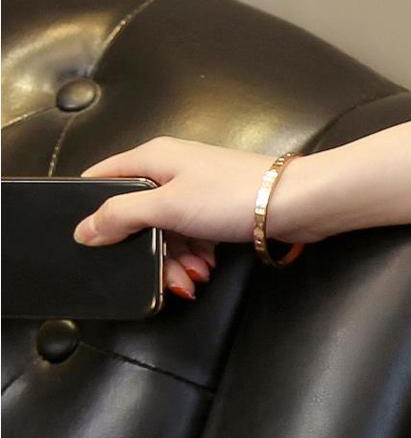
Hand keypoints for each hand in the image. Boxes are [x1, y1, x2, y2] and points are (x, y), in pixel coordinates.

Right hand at [72, 138, 287, 300]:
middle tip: (164, 277)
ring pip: (167, 231)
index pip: (105, 178)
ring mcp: (198, 189)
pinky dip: (196, 256)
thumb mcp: (167, 206)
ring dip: (175, 260)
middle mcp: (174, 169)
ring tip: (192, 279)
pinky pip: (194, 236)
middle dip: (148, 251)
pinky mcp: (220, 208)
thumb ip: (121, 215)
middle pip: (138, 215)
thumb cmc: (233, 196)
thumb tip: (85, 229)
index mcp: (154, 158)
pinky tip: (205, 270)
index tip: (93, 241)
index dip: (93, 208)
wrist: (299, 203)